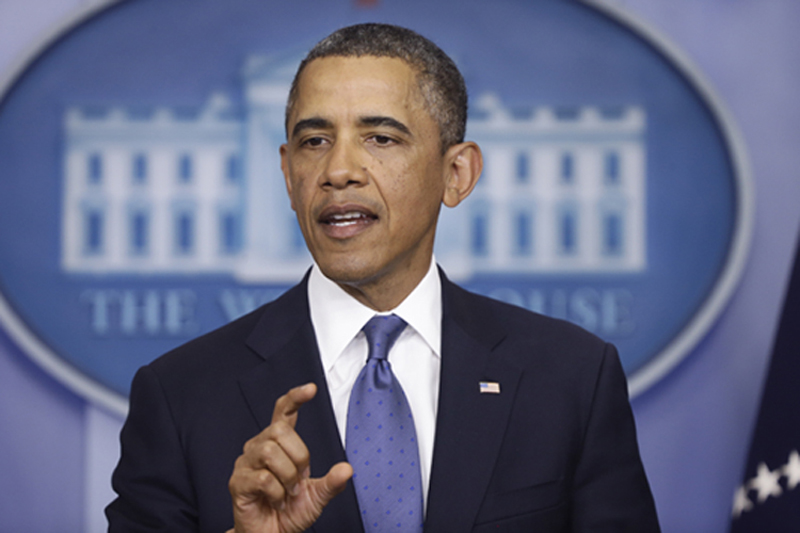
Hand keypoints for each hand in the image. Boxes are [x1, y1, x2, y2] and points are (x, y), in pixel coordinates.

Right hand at [228, 383, 352, 532]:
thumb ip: (332, 482)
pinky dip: (277, 493)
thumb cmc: (290, 511)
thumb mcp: (317, 496)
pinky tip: (277, 500)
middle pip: (279, 430)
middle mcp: (259, 446)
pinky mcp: (238, 482)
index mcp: (279, 443)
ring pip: (269, 451)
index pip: (283, 411)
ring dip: (287, 476)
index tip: (311, 389)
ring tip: (287, 492)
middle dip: (298, 456)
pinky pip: (262, 478)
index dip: (295, 397)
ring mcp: (246, 463)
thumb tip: (347, 469)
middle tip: (299, 480)